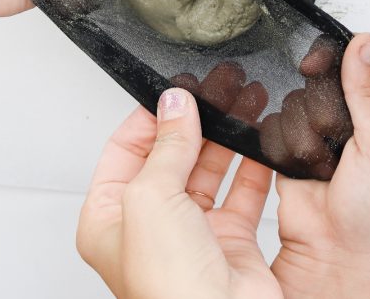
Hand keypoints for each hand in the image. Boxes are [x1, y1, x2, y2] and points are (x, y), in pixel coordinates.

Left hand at [76, 89, 282, 298]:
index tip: (176, 92)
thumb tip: (175, 104)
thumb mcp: (151, 198)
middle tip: (216, 91)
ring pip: (209, 170)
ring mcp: (191, 233)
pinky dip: (254, 166)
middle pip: (171, 157)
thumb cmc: (167, 287)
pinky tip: (260, 142)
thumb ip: (166, 146)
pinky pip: (243, 192)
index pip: (125, 151)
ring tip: (242, 106)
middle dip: (194, 123)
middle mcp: (149, 226)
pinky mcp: (230, 241)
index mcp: (109, 218)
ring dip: (226, 139)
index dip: (151, 118)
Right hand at [271, 34, 369, 298]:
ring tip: (325, 161)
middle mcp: (365, 117)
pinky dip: (287, 142)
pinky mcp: (298, 145)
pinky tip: (305, 166)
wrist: (337, 256)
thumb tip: (365, 43)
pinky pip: (280, 121)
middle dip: (323, 103)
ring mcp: (329, 131)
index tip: (324, 61)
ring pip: (301, 96)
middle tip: (331, 129)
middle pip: (330, 74)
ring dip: (307, 129)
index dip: (348, 54)